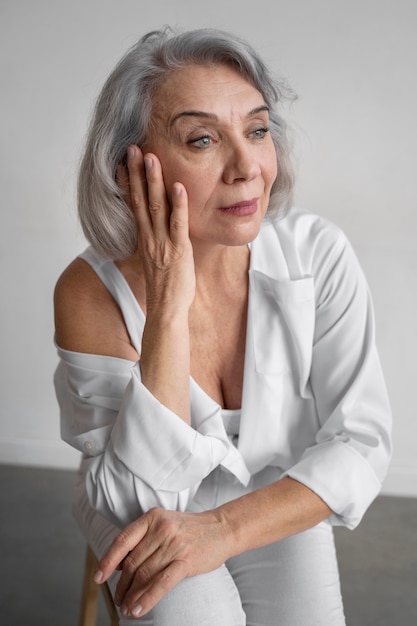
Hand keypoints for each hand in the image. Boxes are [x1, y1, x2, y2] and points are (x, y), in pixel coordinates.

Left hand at [94, 507, 231, 617]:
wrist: (222, 528)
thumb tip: (118, 563)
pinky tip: (139, 609)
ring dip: (132, 596)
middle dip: (122, 585)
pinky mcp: (186, 561)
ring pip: (144, 575)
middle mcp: (161, 529)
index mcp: (152, 517)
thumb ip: (143, 538)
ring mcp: (174, 544)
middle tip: (118, 599)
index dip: (108, 560)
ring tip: (126, 608)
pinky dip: (147, 598)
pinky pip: (161, 583)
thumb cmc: (191, 529)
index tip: (98, 577)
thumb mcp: (164, 523)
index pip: (123, 540)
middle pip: (133, 562)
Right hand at [117, 145, 194, 314]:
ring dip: (153, 181)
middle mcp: (149, 237)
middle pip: (140, 199)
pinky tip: (178, 186)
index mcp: (144, 238)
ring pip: (156, 206)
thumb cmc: (165, 287)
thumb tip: (161, 228)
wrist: (165, 310)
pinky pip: (177, 224)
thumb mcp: (157, 259)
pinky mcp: (178, 250)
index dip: (129, 181)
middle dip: (137, 172)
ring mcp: (162, 243)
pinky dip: (178, 204)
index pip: (133, 204)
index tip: (124, 161)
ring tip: (151, 157)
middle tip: (133, 148)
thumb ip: (157, 240)